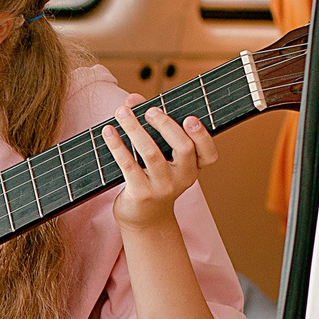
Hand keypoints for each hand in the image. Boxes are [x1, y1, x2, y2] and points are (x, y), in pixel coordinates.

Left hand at [102, 101, 216, 225]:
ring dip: (135, 129)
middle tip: (150, 111)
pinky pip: (128, 165)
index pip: (209, 154)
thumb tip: (132, 99)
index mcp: (193, 168)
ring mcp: (162, 187)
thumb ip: (151, 126)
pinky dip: (117, 145)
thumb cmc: (154, 179)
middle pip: (183, 148)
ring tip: (121, 112)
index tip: (190, 118)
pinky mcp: (141, 193)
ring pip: (151, 153)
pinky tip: (109, 131)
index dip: (203, 136)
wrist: (145, 219)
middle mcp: (182, 178)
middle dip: (166, 125)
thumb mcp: (161, 156)